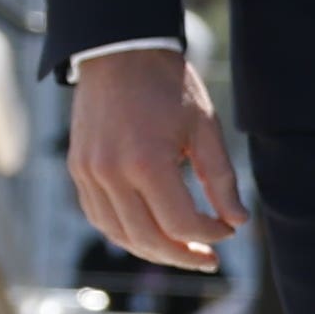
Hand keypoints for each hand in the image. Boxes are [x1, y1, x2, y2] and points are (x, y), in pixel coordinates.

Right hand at [67, 46, 243, 270]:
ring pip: (118, 234)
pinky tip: (150, 234)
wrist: (119, 52)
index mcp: (145, 162)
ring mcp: (87, 173)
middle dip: (182, 256)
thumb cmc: (168, 86)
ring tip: (183, 252)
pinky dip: (125, 232)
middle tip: (209, 261)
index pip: (180, 223)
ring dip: (152, 250)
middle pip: (147, 238)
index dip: (209, 236)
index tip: (228, 232)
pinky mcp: (77, 169)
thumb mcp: (206, 127)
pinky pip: (99, 216)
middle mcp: (109, 173)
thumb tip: (237, 223)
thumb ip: (222, 179)